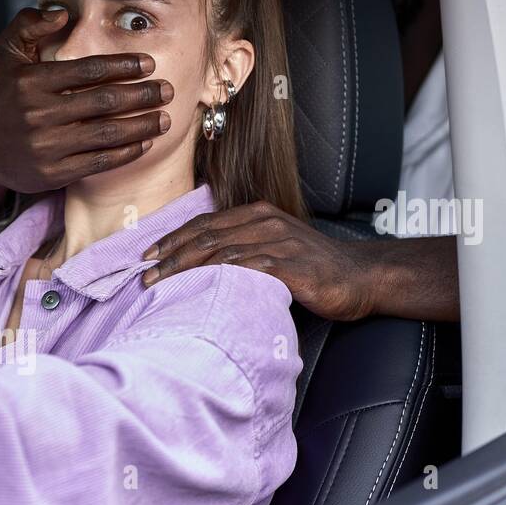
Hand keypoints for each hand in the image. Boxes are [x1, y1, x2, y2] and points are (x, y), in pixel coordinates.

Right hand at [0, 7, 172, 224]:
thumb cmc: (1, 98)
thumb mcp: (6, 54)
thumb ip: (29, 24)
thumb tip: (62, 13)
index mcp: (30, 82)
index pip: (88, 70)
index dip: (123, 66)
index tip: (149, 64)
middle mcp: (38, 115)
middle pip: (104, 102)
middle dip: (142, 96)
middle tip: (167, 90)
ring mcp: (46, 147)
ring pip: (107, 134)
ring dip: (142, 126)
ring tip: (165, 118)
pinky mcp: (54, 173)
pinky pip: (99, 161)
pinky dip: (126, 153)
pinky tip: (144, 143)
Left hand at [142, 201, 381, 320]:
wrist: (361, 277)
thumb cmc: (314, 269)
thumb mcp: (275, 249)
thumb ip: (244, 248)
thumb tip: (203, 265)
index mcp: (258, 215)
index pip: (205, 223)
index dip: (173, 238)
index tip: (147, 255)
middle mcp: (265, 223)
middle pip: (206, 236)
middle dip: (170, 256)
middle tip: (144, 275)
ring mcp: (279, 243)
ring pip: (220, 252)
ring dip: (185, 269)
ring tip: (160, 286)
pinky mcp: (291, 266)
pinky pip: (248, 269)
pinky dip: (219, 278)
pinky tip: (199, 289)